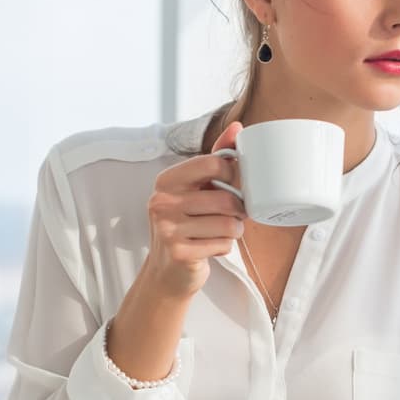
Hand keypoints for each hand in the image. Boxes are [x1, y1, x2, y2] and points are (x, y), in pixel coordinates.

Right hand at [137, 121, 246, 299]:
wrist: (168, 271)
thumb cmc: (187, 225)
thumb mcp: (197, 189)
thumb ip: (216, 158)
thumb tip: (237, 128)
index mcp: (167, 180)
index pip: (213, 163)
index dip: (233, 176)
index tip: (231, 186)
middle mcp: (162, 201)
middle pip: (226, 199)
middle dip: (237, 210)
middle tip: (232, 216)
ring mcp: (167, 228)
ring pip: (228, 224)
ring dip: (233, 231)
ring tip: (220, 232)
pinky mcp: (179, 253)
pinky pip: (224, 244)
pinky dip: (225, 248)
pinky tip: (210, 247)